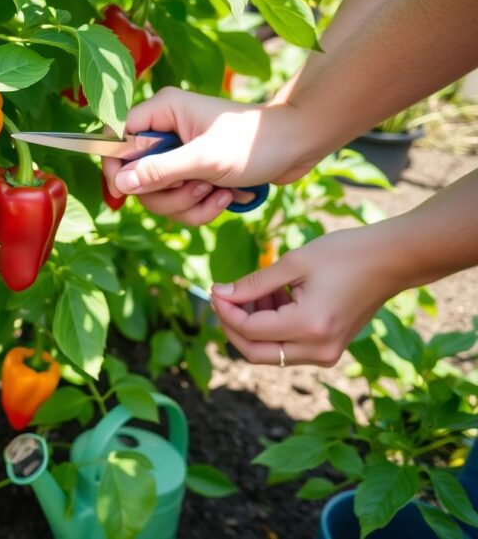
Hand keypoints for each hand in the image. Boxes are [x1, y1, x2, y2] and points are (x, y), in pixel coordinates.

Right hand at [103, 87, 319, 224]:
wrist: (297, 147)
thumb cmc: (254, 143)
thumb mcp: (204, 160)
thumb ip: (159, 171)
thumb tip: (120, 183)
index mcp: (163, 112)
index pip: (116, 137)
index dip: (116, 166)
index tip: (126, 191)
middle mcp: (166, 130)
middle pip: (135, 175)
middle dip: (167, 194)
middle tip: (198, 187)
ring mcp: (179, 154)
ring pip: (158, 194)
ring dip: (187, 204)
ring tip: (218, 193)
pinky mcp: (193, 173)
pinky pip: (179, 202)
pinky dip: (200, 208)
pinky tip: (225, 199)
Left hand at [208, 224, 405, 366]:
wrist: (392, 260)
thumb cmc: (346, 254)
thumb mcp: (294, 263)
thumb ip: (253, 283)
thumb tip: (219, 294)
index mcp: (309, 327)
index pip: (249, 330)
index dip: (225, 310)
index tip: (214, 289)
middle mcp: (318, 349)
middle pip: (254, 352)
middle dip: (232, 326)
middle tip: (223, 297)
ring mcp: (326, 353)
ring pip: (269, 352)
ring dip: (253, 325)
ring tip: (258, 289)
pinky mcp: (329, 349)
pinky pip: (287, 347)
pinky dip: (272, 327)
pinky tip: (274, 297)